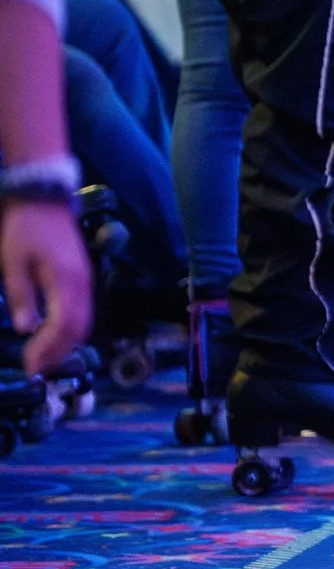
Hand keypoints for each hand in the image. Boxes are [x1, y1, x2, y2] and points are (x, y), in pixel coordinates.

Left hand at [3, 201, 91, 373]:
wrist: (43, 201)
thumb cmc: (25, 230)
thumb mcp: (13, 262)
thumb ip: (22, 295)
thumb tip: (26, 329)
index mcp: (66, 281)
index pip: (64, 325)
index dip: (48, 348)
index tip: (31, 365)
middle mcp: (82, 285)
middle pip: (79, 328)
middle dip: (59, 351)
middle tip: (36, 367)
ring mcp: (86, 281)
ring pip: (84, 322)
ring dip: (66, 343)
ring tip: (43, 356)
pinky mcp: (82, 279)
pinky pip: (83, 311)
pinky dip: (69, 329)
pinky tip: (52, 334)